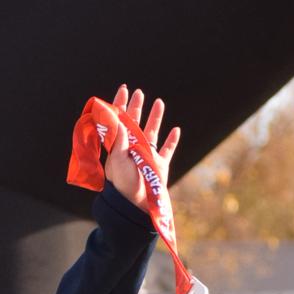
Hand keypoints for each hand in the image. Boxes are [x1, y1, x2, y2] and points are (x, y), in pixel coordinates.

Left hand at [102, 84, 180, 213]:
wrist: (136, 204)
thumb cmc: (124, 183)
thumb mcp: (118, 160)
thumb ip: (119, 140)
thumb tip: (119, 119)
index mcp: (120, 146)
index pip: (119, 121)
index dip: (120, 104)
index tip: (123, 89)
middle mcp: (133, 148)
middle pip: (135, 123)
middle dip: (136, 107)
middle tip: (138, 92)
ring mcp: (147, 156)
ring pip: (152, 132)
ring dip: (156, 118)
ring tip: (159, 102)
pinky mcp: (160, 165)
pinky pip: (167, 150)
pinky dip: (172, 141)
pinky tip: (176, 130)